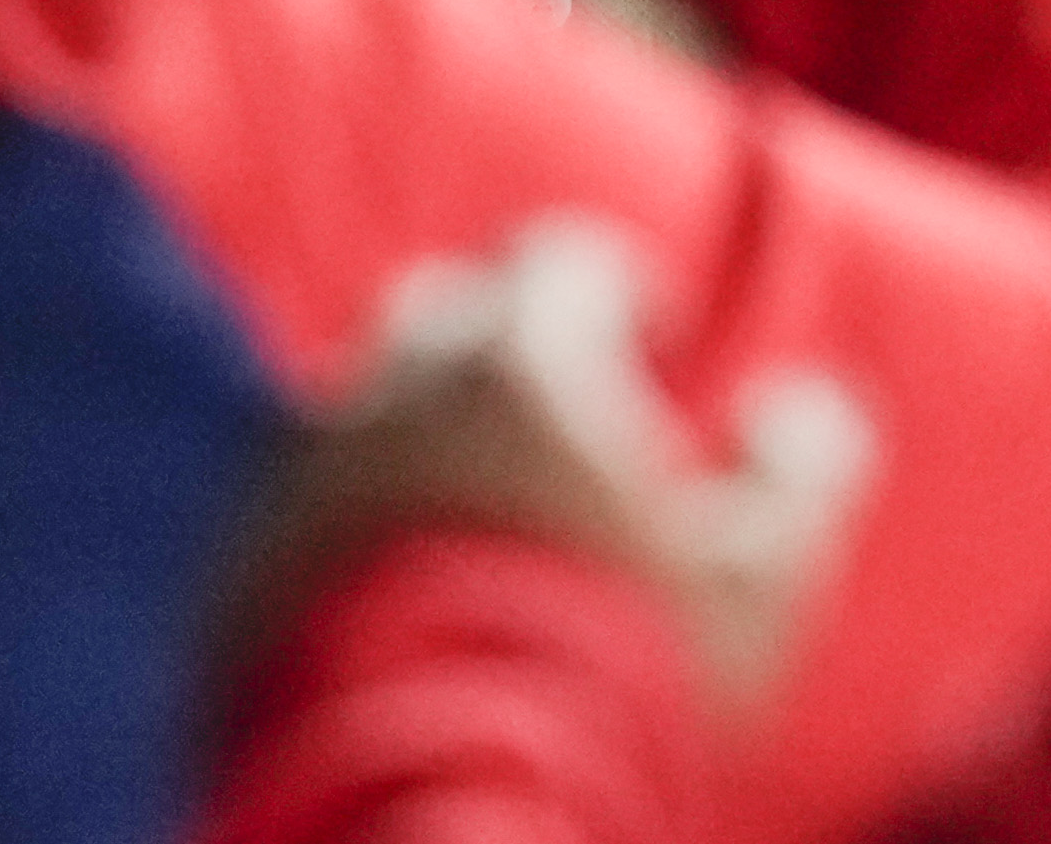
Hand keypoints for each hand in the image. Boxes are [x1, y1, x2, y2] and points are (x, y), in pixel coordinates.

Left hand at [217, 218, 872, 710]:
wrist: (443, 791)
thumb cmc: (623, 677)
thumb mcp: (762, 581)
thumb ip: (803, 470)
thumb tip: (808, 406)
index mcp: (516, 360)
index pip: (563, 258)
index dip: (618, 288)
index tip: (652, 332)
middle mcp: (391, 383)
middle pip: (448, 310)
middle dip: (506, 339)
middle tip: (560, 414)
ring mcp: (301, 463)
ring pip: (360, 400)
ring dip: (419, 426)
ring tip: (476, 502)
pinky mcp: (242, 550)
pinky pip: (294, 496)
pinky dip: (350, 511)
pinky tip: (397, 576)